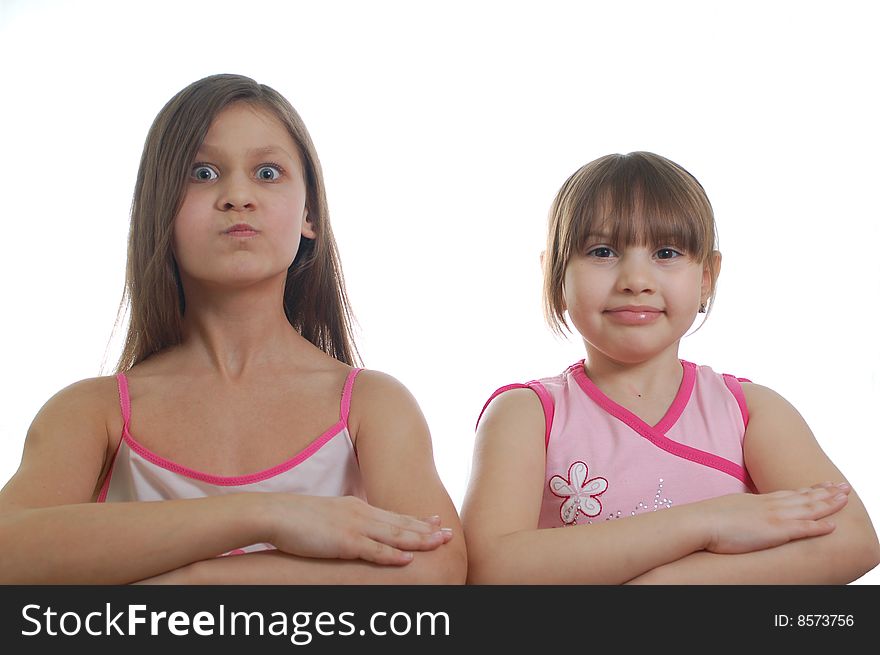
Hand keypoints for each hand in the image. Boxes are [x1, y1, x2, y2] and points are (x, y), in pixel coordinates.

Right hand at [264, 494, 452, 564]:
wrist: (276, 513)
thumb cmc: (297, 518)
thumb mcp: (329, 514)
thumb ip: (346, 521)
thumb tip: (355, 531)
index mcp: (357, 507)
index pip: (394, 515)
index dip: (417, 519)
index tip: (436, 520)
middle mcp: (361, 513)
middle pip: (401, 523)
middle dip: (427, 529)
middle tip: (449, 532)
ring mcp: (354, 526)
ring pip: (395, 535)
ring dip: (419, 540)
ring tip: (439, 543)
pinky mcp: (344, 542)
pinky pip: (374, 550)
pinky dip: (393, 554)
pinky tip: (408, 558)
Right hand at [702, 482, 849, 553]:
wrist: (699, 522)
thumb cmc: (706, 519)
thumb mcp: (726, 508)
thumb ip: (739, 510)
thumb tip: (740, 514)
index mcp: (757, 501)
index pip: (789, 493)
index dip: (807, 490)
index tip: (822, 486)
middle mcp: (769, 505)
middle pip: (803, 497)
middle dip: (825, 492)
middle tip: (843, 487)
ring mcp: (773, 517)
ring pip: (808, 508)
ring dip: (828, 504)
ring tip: (844, 499)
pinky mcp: (774, 531)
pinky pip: (802, 528)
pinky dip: (818, 526)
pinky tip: (832, 525)